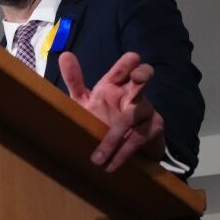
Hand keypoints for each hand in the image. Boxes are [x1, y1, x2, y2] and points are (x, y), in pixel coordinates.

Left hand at [59, 52, 164, 171]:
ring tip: (97, 158)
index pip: (126, 66)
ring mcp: (146, 109)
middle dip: (143, 74)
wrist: (120, 148)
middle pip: (144, 76)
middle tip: (138, 77)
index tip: (132, 59)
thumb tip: (65, 55)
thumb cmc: (102, 117)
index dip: (129, 62)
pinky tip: (111, 165)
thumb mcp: (85, 101)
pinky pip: (138, 138)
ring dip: (113, 138)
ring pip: (132, 116)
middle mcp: (134, 92)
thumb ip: (75, 81)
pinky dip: (122, 152)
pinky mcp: (154, 128)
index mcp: (116, 84)